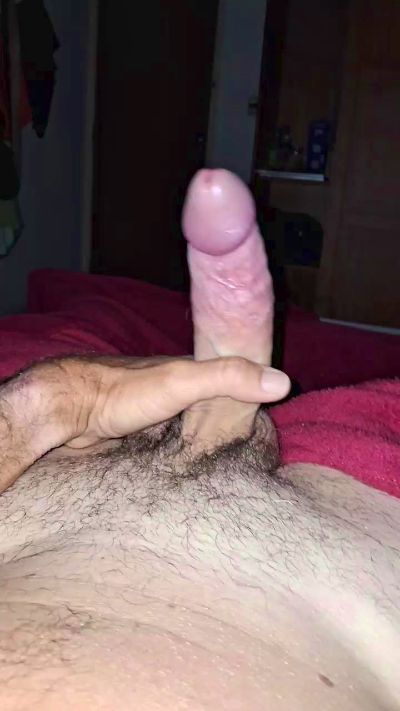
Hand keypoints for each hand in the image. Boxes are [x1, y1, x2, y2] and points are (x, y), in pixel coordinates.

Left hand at [0, 354, 288, 492]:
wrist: (67, 409)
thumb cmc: (123, 391)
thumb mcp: (182, 380)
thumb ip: (227, 378)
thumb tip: (283, 382)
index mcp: (190, 374)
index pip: (233, 385)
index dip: (253, 400)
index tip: (274, 424)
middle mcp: (175, 394)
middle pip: (213, 411)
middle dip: (232, 429)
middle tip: (256, 460)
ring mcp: (157, 418)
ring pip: (192, 433)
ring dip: (208, 448)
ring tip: (233, 473)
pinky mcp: (140, 441)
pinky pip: (172, 451)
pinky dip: (184, 460)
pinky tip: (194, 476)